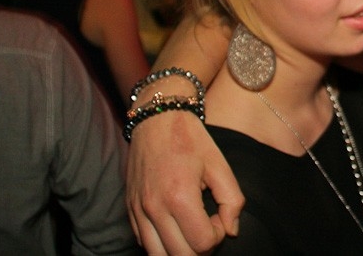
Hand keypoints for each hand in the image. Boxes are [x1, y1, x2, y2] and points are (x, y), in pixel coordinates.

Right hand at [126, 110, 244, 254]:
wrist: (157, 119)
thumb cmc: (191, 140)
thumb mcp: (220, 165)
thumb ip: (233, 200)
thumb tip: (231, 231)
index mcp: (179, 196)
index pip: (202, 243)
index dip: (218, 235)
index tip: (219, 216)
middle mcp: (154, 208)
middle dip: (201, 247)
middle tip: (208, 224)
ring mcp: (138, 211)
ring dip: (181, 249)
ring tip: (192, 228)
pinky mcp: (130, 210)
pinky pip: (145, 243)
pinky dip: (163, 242)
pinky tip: (175, 223)